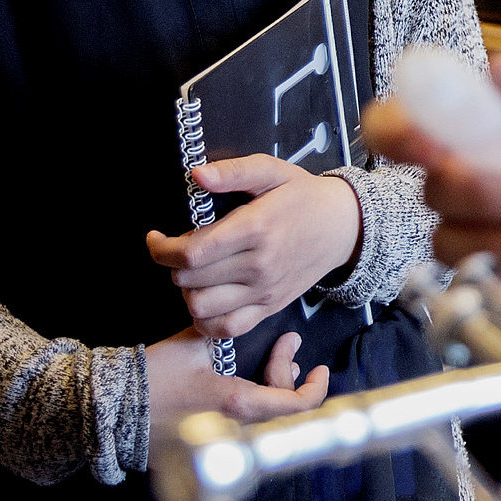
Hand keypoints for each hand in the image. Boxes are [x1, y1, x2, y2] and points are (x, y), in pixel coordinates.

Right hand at [143, 323, 328, 424]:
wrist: (114, 409)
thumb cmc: (153, 377)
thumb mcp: (194, 344)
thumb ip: (226, 331)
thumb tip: (245, 318)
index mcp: (237, 402)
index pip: (297, 406)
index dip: (315, 388)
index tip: (318, 367)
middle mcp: (236, 426)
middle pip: (284, 409)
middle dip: (289, 374)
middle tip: (287, 345)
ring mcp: (223, 438)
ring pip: (267, 417)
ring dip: (277, 389)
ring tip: (277, 361)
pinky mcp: (211, 440)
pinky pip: (248, 424)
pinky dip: (259, 402)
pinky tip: (253, 383)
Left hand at [144, 157, 360, 339]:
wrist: (344, 225)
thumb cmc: (303, 196)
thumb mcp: (271, 171)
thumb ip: (233, 172)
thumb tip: (197, 175)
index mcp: (255, 228)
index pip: (191, 252)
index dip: (161, 248)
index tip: (156, 238)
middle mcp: (259, 265)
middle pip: (190, 280)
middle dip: (172, 265)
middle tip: (179, 250)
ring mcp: (265, 291)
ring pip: (201, 308)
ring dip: (186, 292)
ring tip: (193, 275)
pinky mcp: (271, 307)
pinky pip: (227, 329)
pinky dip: (206, 321)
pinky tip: (205, 301)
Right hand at [360, 55, 500, 289]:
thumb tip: (499, 69)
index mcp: (484, 123)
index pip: (404, 125)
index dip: (398, 133)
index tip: (428, 143)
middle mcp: (479, 174)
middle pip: (430, 189)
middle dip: (477, 192)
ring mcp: (496, 225)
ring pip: (450, 241)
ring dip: (494, 235)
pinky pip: (485, 277)